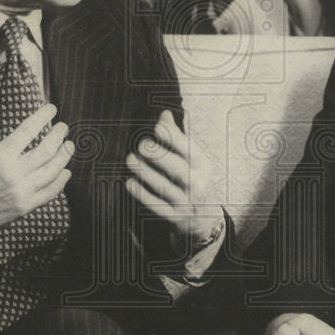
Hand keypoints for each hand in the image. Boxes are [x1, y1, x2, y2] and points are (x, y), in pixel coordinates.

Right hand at [0, 103, 73, 250]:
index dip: (42, 117)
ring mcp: (22, 192)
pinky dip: (61, 182)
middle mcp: (14, 174)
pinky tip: (65, 171)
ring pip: (52, 171)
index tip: (51, 109)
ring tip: (69, 146)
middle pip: (46, 150)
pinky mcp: (25, 207)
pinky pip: (50, 193)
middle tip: (64, 127)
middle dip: (58, 136)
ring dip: (64, 156)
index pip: (28, 130)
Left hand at [125, 110, 221, 241]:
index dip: (174, 139)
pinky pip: (157, 207)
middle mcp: (197, 185)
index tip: (157, 127)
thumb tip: (164, 114)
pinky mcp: (174, 217)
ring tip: (130, 159)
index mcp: (203, 166)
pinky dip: (143, 195)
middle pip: (179, 170)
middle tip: (142, 145)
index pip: (190, 150)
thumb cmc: (194, 180)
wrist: (205, 219)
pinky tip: (130, 183)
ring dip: (147, 174)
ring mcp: (186, 203)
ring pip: (165, 188)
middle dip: (160, 157)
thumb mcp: (193, 160)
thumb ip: (177, 138)